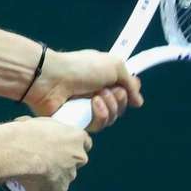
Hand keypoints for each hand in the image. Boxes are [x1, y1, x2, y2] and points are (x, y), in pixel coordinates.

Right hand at [6, 115, 91, 190]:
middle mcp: (78, 157)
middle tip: (45, 159)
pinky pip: (52, 189)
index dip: (72, 144)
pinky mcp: (58, 190)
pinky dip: (43, 187)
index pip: (85, 142)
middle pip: (75, 161)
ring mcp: (69, 175)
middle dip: (64, 161)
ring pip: (63, 176)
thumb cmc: (23, 134)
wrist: (16, 153)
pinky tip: (29, 182)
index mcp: (75, 136)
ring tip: (32, 172)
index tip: (62, 145)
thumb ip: (42, 131)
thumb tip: (33, 134)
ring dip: (53, 175)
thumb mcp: (34, 122)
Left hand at [23, 49, 143, 132]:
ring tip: (97, 97)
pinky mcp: (77, 122)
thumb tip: (138, 101)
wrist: (52, 79)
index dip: (128, 91)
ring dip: (109, 107)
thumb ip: (130, 82)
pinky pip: (97, 126)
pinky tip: (92, 105)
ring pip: (110, 119)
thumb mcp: (113, 65)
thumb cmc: (81, 67)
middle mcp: (94, 93)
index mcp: (101, 78)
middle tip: (107, 90)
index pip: (122, 90)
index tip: (129, 89)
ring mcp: (85, 109)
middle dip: (119, 99)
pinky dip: (98, 116)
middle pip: (119, 107)